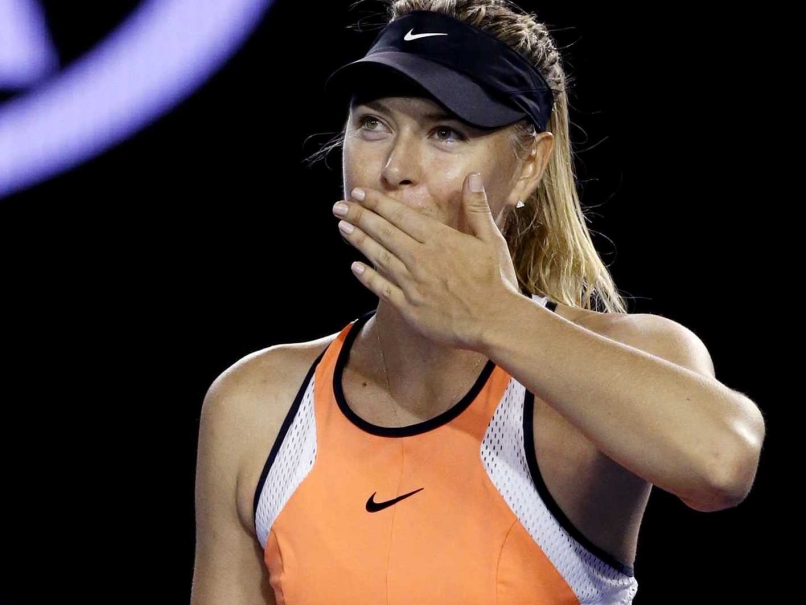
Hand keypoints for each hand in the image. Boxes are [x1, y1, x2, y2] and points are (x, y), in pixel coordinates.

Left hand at [332, 172, 519, 350]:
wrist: (494, 321)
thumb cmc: (495, 280)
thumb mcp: (491, 240)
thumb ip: (477, 208)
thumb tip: (472, 177)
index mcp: (439, 239)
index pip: (400, 215)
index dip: (377, 203)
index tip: (359, 193)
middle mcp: (421, 258)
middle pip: (383, 232)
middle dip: (359, 216)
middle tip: (339, 206)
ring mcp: (412, 283)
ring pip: (378, 257)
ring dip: (358, 241)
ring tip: (342, 227)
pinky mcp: (409, 307)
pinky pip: (382, 288)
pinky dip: (367, 276)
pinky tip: (355, 267)